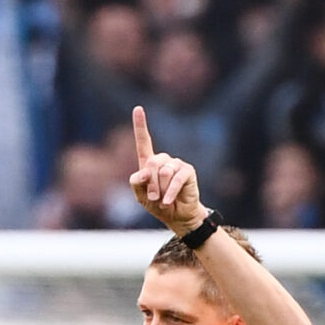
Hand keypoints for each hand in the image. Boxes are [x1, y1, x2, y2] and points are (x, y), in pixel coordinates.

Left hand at [128, 105, 205, 233]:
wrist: (177, 216)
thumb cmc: (158, 205)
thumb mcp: (141, 196)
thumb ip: (137, 183)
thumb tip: (142, 173)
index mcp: (149, 163)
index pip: (144, 141)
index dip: (140, 125)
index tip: (138, 108)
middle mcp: (163, 160)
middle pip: (152, 162)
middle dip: (150, 183)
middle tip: (153, 197)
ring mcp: (176, 164)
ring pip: (164, 171)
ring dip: (161, 189)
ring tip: (162, 200)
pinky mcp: (188, 171)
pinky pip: (176, 178)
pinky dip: (170, 192)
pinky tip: (168, 201)